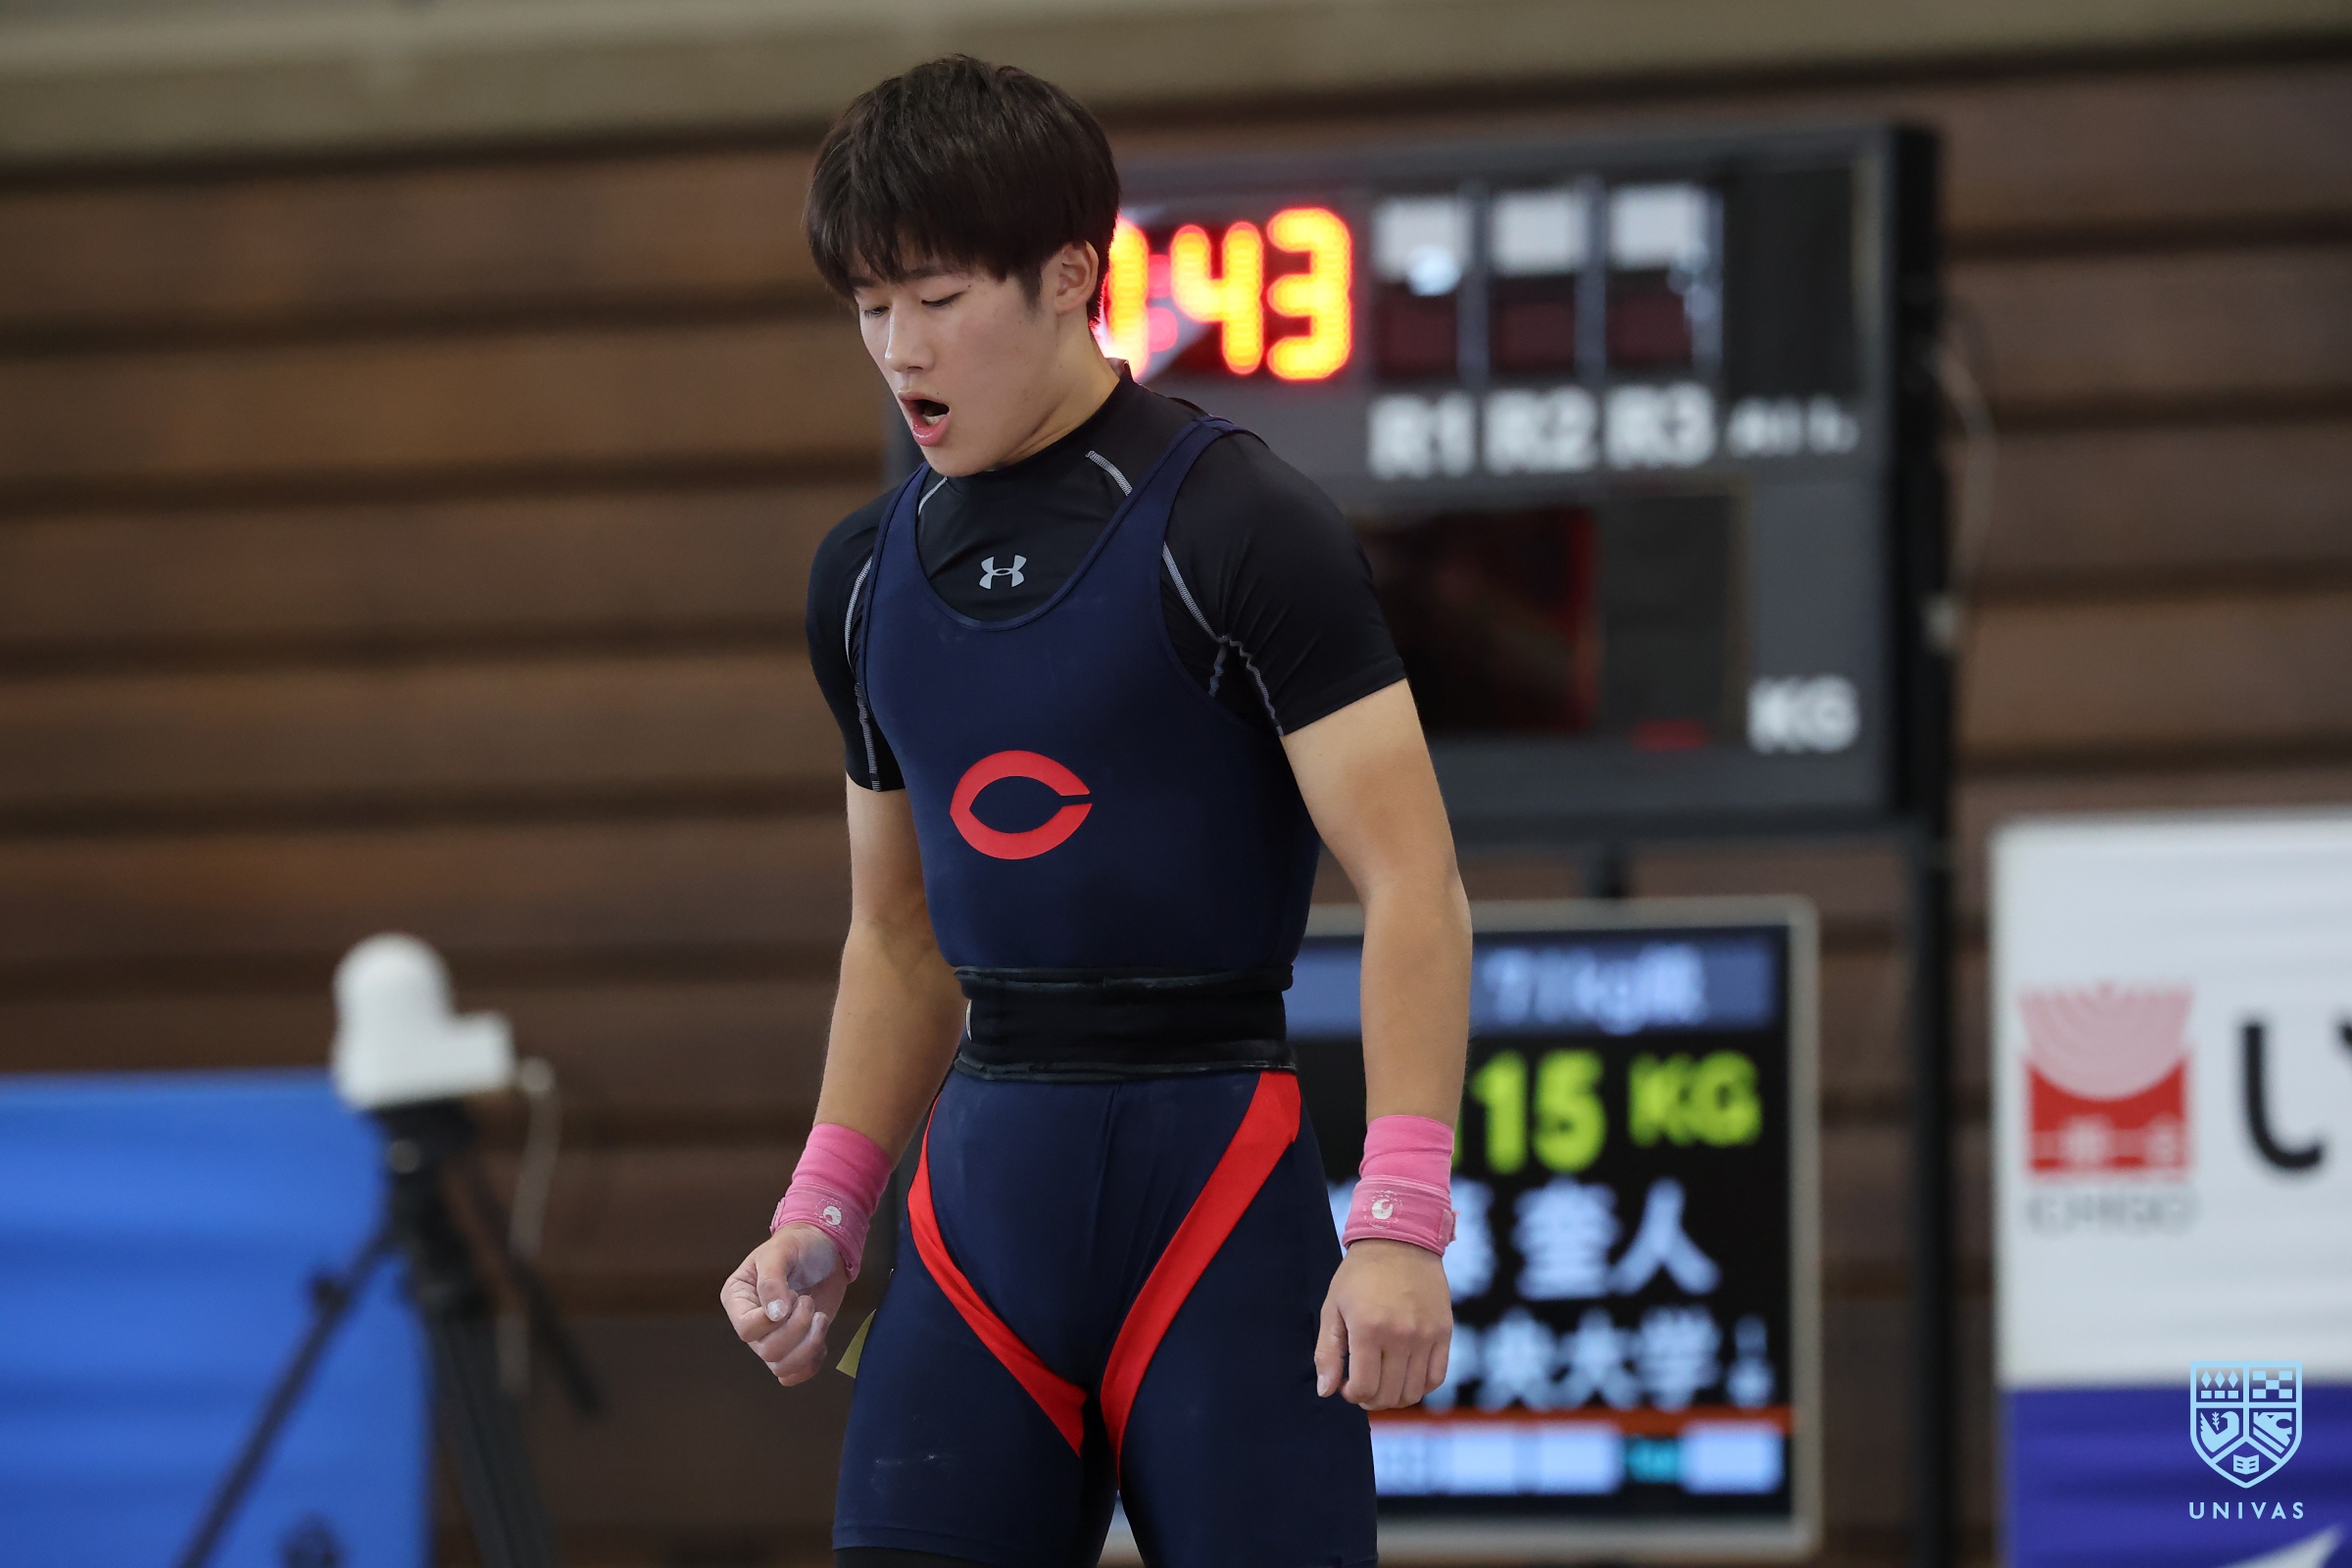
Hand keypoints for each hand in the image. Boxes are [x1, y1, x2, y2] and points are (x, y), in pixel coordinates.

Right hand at [722, 1223, 851, 1385]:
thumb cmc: (797, 1244)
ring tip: (820, 1317)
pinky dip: (812, 1361)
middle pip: (767, 1351)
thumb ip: (772, 1281)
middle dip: (797, 1329)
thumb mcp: (781, 1252)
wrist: (826, 1248)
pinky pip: (795, 1373)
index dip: (773, 1321)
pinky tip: (822, 1336)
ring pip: (782, 1367)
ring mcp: (773, 1336)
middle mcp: (751, 1323)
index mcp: (738, 1299)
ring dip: (808, 1345)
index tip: (794, 1295)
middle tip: (808, 1301)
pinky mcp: (796, 1344)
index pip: (747, 1329)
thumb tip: (774, 1316)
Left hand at [1314, 1238, 1451, 1409]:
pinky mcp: (1444, 1332)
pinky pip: (1436, 1377)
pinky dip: (1420, 1386)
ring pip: (1413, 1391)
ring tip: (1383, 1383)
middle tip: (1363, 1387)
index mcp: (1368, 1329)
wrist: (1400, 1241)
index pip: (1363, 1388)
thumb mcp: (1332, 1308)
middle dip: (1371, 1399)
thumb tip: (1326, 1391)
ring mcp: (1426, 1335)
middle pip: (1388, 1395)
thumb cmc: (1359, 1276)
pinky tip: (1405, 1376)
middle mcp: (1400, 1335)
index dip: (1352, 1395)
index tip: (1347, 1385)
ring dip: (1395, 1397)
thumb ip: (1327, 1352)